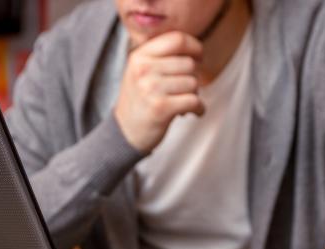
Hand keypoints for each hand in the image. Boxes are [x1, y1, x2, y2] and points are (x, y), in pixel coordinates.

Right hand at [114, 31, 204, 153]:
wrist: (125, 132)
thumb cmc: (140, 100)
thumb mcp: (142, 70)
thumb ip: (162, 56)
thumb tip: (195, 48)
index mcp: (140, 55)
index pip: (177, 39)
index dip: (195, 47)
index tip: (199, 57)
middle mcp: (144, 69)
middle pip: (189, 63)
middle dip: (193, 77)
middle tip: (183, 90)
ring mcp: (151, 88)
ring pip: (193, 83)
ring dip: (194, 95)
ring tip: (181, 102)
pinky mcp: (161, 108)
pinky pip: (194, 101)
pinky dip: (198, 108)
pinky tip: (190, 112)